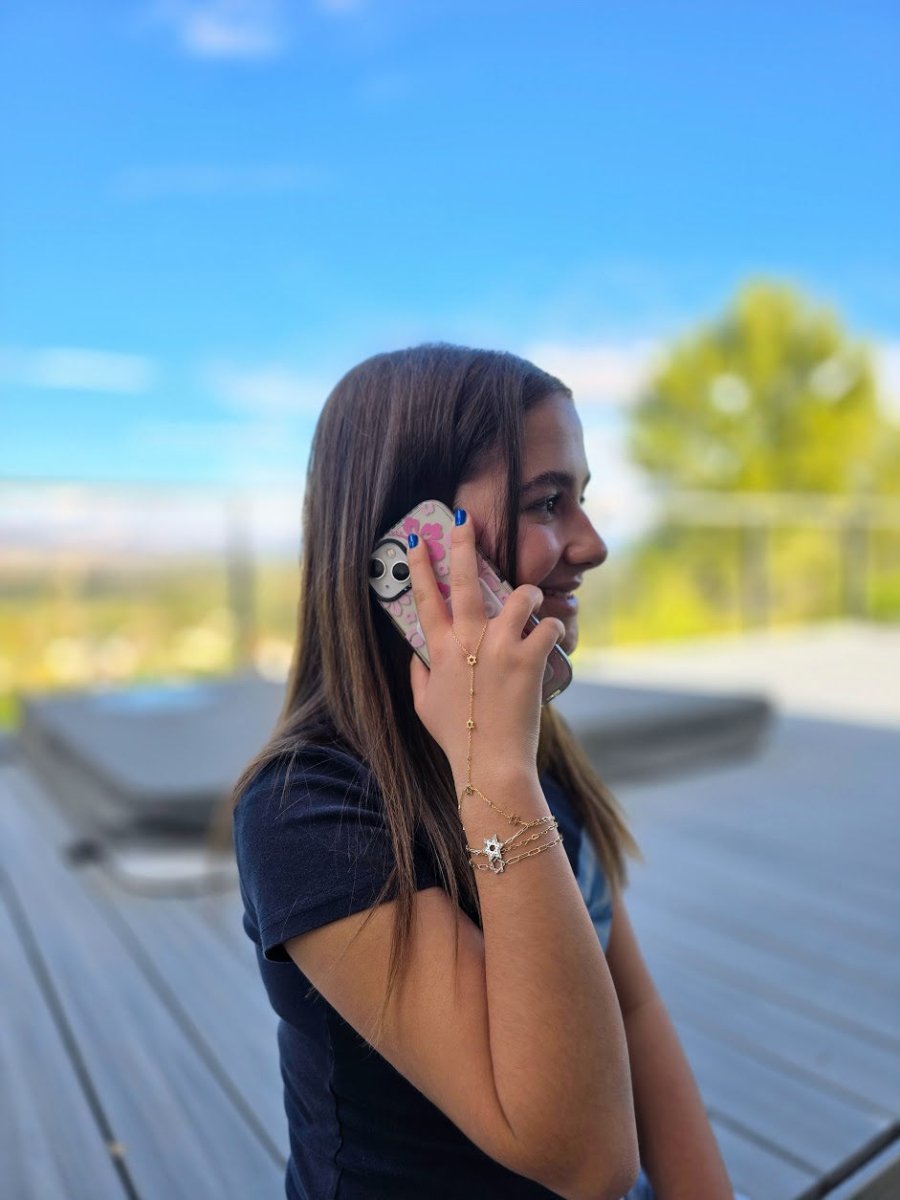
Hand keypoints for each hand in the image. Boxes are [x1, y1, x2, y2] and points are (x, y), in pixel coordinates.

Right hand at [406, 511, 565, 790]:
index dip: (420, 565)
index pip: (426, 597)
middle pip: (467, 580)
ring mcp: (500, 646)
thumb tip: (416, 653)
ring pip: (520, 595)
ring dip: (529, 595)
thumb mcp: (422, 705)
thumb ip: (418, 673)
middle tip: (465, 520)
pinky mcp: (529, 658)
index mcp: (440, 650)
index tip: (417, 539)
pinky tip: (554, 636)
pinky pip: (548, 625)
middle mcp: (468, 640)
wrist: (489, 762)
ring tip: (532, 601)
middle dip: (463, 544)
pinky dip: (554, 627)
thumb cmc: (456, 737)